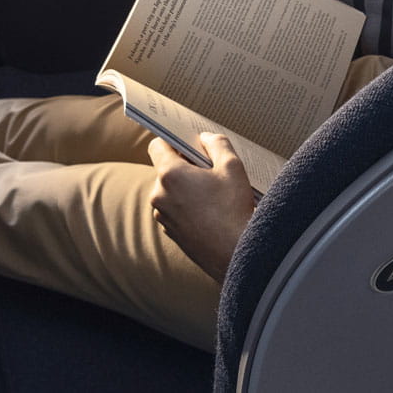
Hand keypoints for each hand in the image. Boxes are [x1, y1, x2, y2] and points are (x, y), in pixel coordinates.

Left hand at [148, 133, 255, 281]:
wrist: (235, 254)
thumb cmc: (233, 210)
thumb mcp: (232, 167)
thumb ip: (217, 143)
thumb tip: (205, 138)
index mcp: (170, 175)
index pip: (157, 145)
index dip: (173, 140)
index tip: (189, 143)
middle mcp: (159, 196)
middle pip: (166, 169)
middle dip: (185, 165)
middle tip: (211, 169)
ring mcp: (162, 217)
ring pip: (171, 191)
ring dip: (187, 187)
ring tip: (214, 193)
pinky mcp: (170, 232)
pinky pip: (175, 210)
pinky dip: (188, 206)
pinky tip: (212, 211)